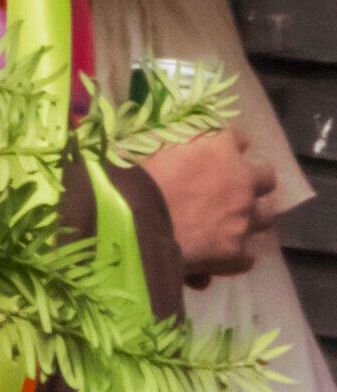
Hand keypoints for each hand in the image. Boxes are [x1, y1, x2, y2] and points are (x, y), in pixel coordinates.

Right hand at [141, 117, 271, 281]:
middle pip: (265, 175)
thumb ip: (164, 140)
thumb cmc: (127, 178)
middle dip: (250, 180)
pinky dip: (232, 254)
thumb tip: (167, 141)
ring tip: (224, 223)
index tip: (211, 151)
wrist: (126, 225)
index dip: (224, 144)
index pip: (236, 136)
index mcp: (217, 145)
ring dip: (248, 216)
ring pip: (265, 215)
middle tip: (227, 187)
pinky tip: (214, 256)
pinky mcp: (237, 252)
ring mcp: (243, 217)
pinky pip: (246, 255)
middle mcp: (241, 178)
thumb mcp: (140, 144)